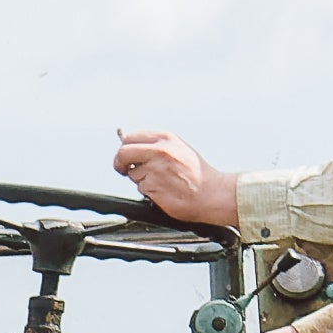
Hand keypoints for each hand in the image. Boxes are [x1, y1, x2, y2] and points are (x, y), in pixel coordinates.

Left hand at [112, 130, 238, 227]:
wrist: (213, 194)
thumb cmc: (198, 174)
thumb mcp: (179, 149)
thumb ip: (156, 146)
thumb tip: (130, 146)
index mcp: (165, 139)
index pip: (130, 138)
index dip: (125, 149)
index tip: (125, 157)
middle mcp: (159, 151)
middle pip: (123, 153)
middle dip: (119, 164)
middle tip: (123, 170)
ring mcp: (155, 169)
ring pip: (132, 174)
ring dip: (141, 181)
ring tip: (163, 182)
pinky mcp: (153, 186)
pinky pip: (141, 189)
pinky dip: (149, 192)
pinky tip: (165, 191)